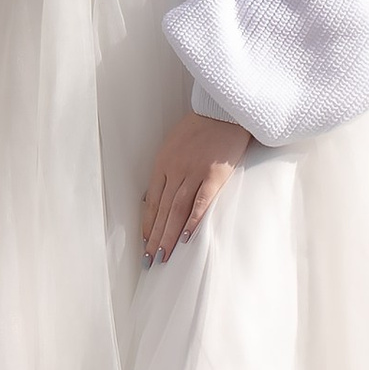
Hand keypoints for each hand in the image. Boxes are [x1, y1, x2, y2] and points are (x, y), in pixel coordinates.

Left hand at [140, 111, 249, 264]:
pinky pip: (201, 201)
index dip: (148, 224)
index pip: (152, 201)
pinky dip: (194, 220)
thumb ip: (167, 168)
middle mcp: (175, 169)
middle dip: (155, 237)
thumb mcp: (174, 144)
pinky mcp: (214, 174)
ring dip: (169, 235)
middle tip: (151, 260)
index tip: (145, 242)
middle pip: (162, 210)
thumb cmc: (200, 127)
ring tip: (164, 255)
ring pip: (177, 210)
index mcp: (163, 163)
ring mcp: (194, 172)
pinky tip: (188, 237)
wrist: (223, 109)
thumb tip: (158, 194)